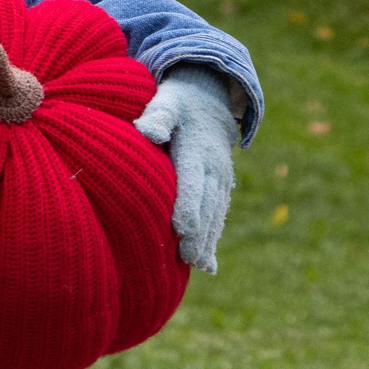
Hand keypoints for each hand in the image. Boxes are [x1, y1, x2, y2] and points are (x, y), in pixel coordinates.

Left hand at [135, 65, 238, 274]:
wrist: (208, 102)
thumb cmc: (176, 103)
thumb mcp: (167, 101)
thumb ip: (158, 115)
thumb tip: (147, 131)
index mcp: (198, 149)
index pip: (193, 180)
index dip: (189, 204)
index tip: (182, 228)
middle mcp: (214, 168)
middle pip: (206, 204)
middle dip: (198, 232)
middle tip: (188, 258)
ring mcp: (220, 181)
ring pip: (214, 214)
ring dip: (207, 241)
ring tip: (197, 266)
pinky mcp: (220, 190)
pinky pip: (217, 217)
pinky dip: (212, 240)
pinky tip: (206, 266)